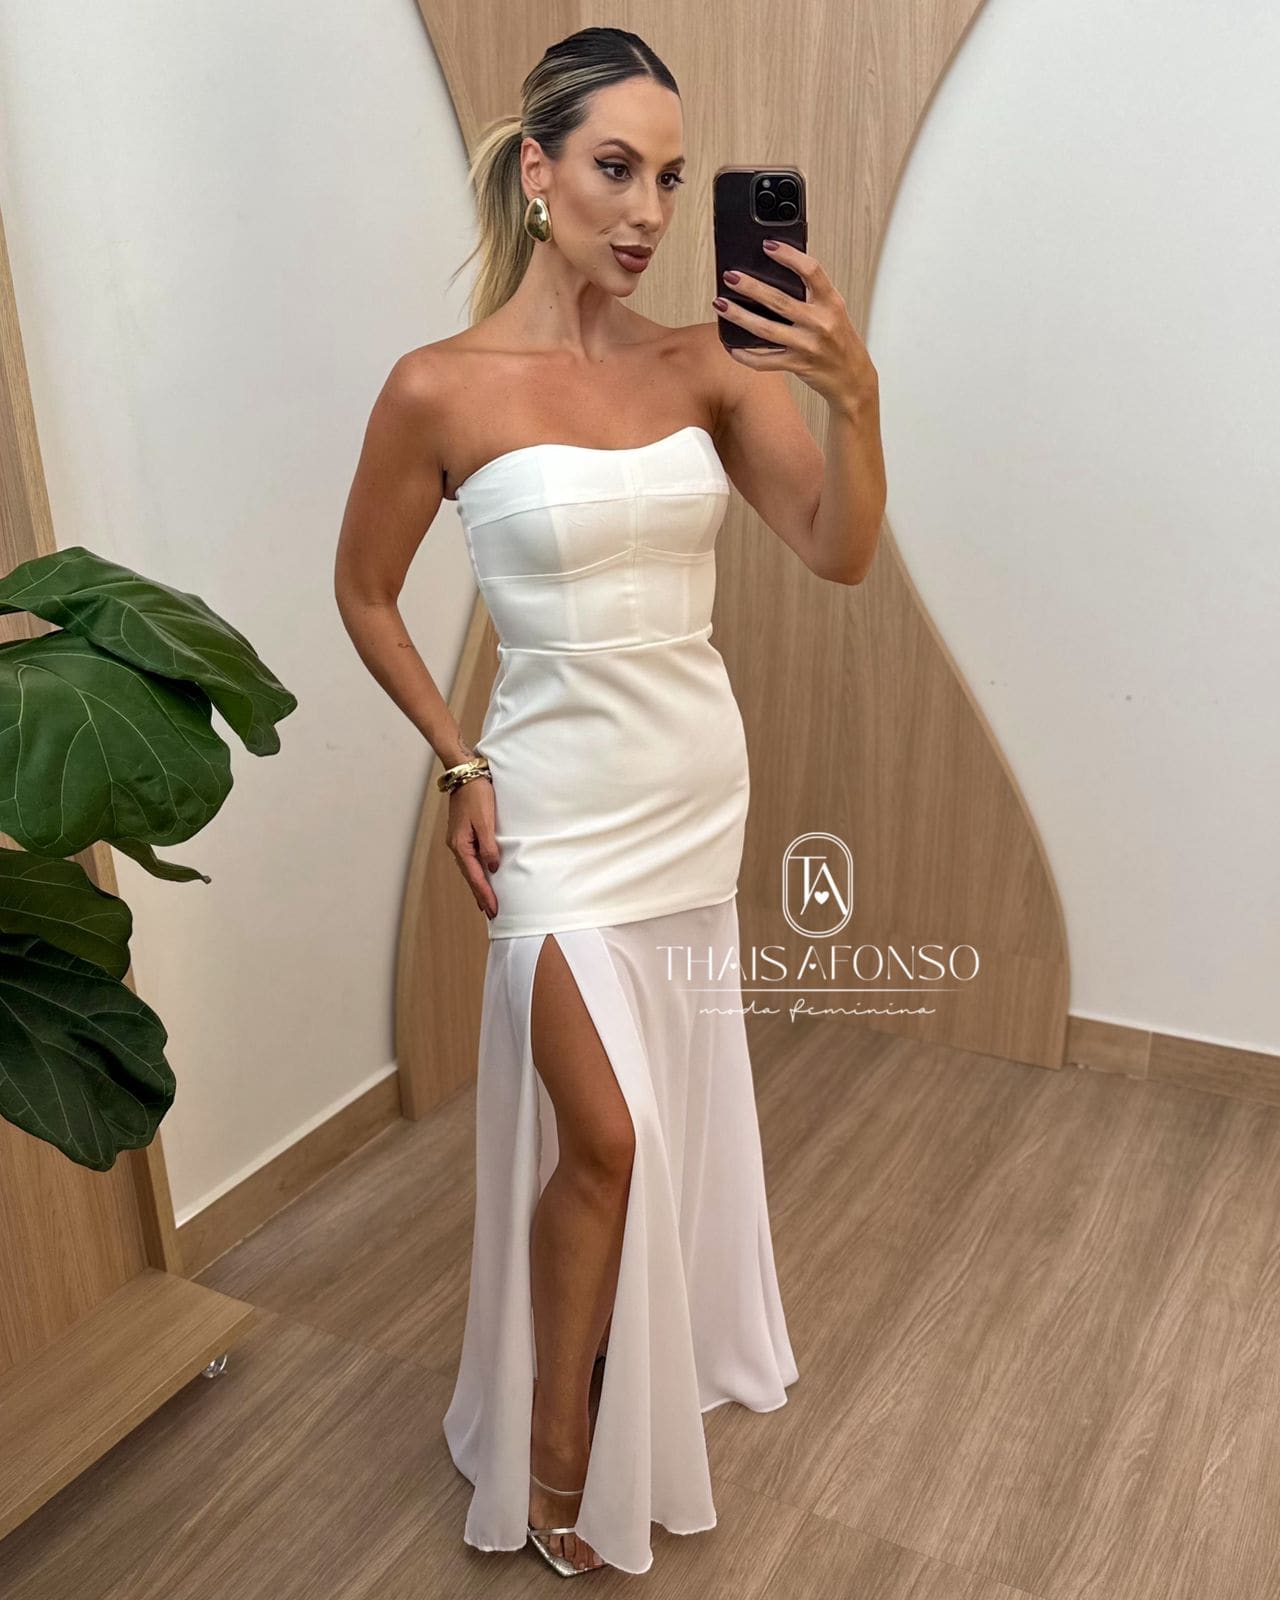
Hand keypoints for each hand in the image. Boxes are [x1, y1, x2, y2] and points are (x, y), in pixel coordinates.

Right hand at [447, 777, 498, 919]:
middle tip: (491, 913)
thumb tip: (492, 867)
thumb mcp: (486, 821)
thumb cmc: (476, 795)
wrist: (465, 774)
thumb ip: (489, 846)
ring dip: (478, 885)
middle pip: (470, 876)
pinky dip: (476, 872)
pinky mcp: (463, 834)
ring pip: (469, 869)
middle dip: (480, 895)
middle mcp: (457, 845)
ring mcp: (459, 840)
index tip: (493, 909)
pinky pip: (470, 859)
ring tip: (486, 902)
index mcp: (460, 845)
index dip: (485, 894)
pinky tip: (481, 876)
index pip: (474, 876)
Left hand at [713, 240, 876, 410]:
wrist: (853, 378)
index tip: (767, 245)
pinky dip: (744, 354)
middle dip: (751, 287)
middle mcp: (820, 322)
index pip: (811, 271)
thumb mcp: (833, 310)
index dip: (788, 256)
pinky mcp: (797, 365)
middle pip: (779, 300)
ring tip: (720, 304)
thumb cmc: (840, 339)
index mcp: (831, 302)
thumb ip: (811, 294)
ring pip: (766, 329)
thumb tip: (774, 273)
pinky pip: (764, 361)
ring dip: (739, 316)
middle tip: (730, 276)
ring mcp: (808, 346)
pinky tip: (730, 345)